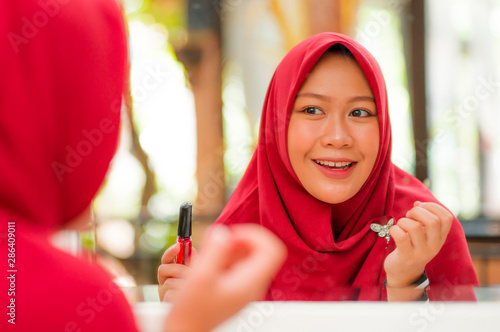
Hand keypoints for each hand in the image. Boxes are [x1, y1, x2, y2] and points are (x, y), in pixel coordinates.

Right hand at [164, 224, 286, 331]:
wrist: (185, 329)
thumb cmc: (192, 311)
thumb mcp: (201, 276)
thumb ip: (215, 251)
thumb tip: (223, 233)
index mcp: (250, 283)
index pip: (272, 250)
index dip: (255, 235)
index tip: (234, 235)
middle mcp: (252, 284)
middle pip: (262, 250)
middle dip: (241, 239)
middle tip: (222, 242)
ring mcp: (245, 286)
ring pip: (250, 255)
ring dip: (232, 246)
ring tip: (212, 252)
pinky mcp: (236, 286)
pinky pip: (239, 263)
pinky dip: (227, 256)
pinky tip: (210, 261)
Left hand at [384, 201, 452, 287]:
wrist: (404, 273)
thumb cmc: (412, 247)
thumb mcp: (423, 234)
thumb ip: (423, 218)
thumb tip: (417, 203)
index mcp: (440, 238)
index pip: (447, 217)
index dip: (432, 207)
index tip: (420, 207)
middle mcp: (434, 245)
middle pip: (433, 221)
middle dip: (417, 212)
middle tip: (409, 216)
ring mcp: (421, 252)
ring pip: (414, 227)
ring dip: (403, 221)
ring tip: (401, 226)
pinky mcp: (406, 256)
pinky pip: (401, 236)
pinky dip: (394, 229)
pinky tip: (394, 232)